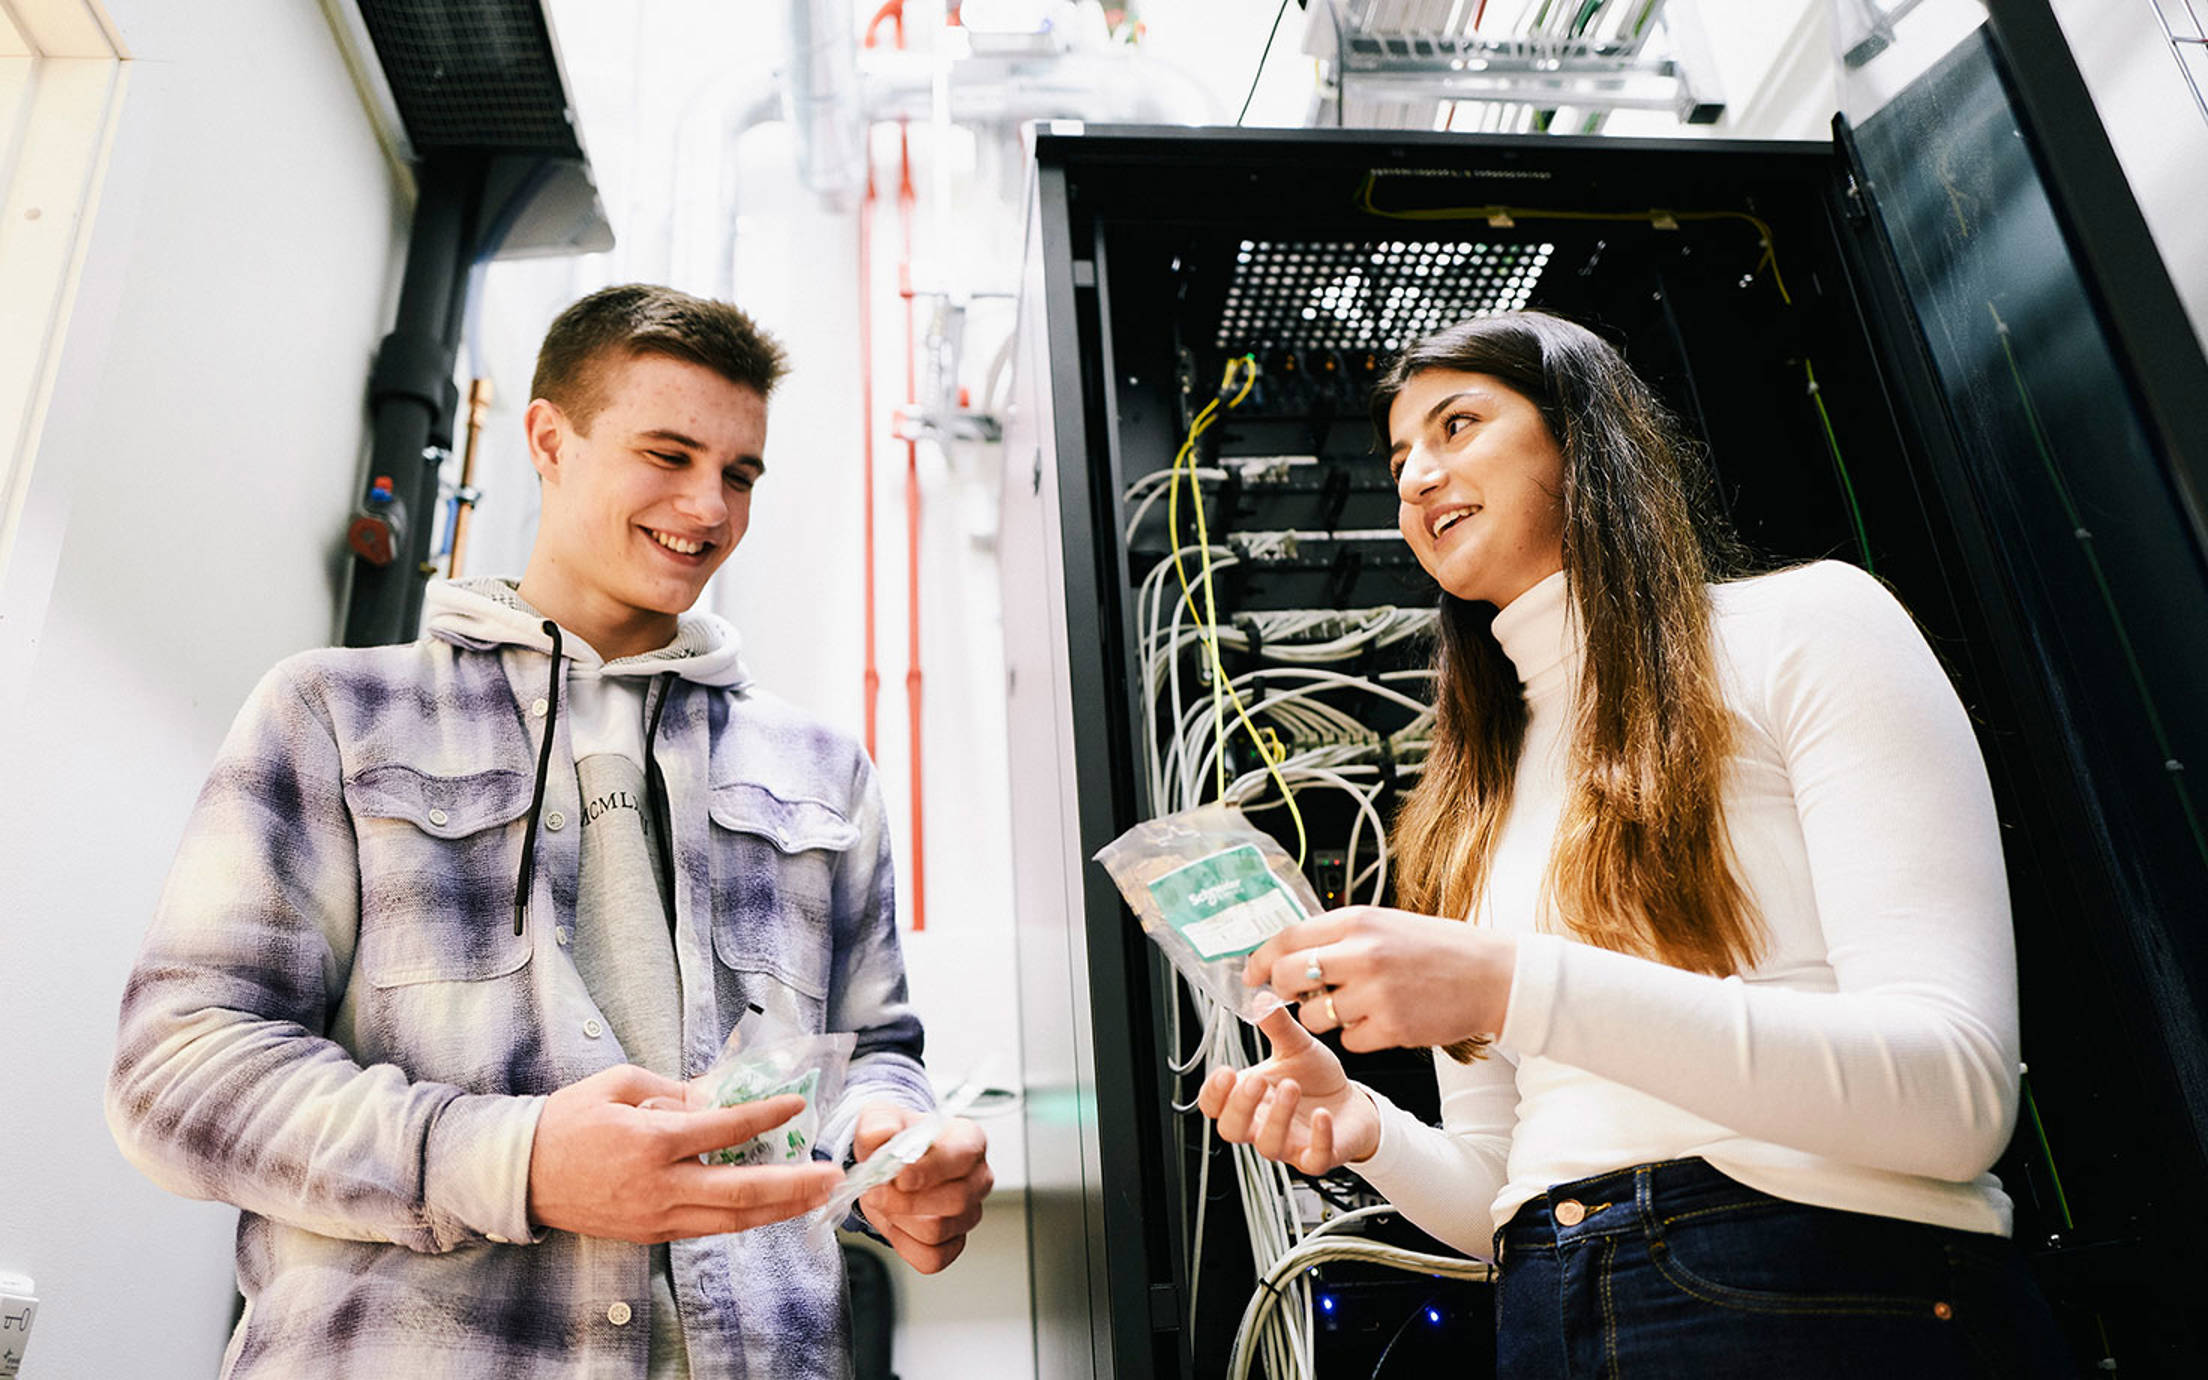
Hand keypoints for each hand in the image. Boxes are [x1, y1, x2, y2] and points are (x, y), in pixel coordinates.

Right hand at [527, 1065, 841, 1242]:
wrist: (519, 1173)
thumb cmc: (568, 1120)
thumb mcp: (619, 1085)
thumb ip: (674, 1091)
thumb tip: (719, 1096)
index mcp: (652, 1141)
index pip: (725, 1129)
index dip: (766, 1115)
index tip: (797, 1104)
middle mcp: (660, 1185)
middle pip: (741, 1191)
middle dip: (793, 1184)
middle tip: (830, 1174)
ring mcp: (655, 1216)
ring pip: (730, 1221)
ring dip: (778, 1209)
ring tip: (815, 1196)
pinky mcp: (649, 1234)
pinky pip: (706, 1228)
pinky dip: (742, 1219)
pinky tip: (769, 1207)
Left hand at [852, 1102, 993, 1272]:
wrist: (888, 1169)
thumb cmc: (895, 1141)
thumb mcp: (880, 1120)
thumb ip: (878, 1124)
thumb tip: (881, 1135)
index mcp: (968, 1140)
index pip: (963, 1157)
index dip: (929, 1170)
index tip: (898, 1176)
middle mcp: (978, 1177)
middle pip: (954, 1201)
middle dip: (905, 1200)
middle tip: (877, 1190)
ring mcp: (969, 1213)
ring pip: (937, 1231)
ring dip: (899, 1219)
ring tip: (886, 1201)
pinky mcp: (955, 1242)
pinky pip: (931, 1257)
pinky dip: (904, 1244)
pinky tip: (896, 1223)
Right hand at [1197, 1005, 1380, 1172]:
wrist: (1353, 1103)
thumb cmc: (1316, 1079)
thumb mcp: (1296, 1046)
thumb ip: (1277, 1026)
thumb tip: (1261, 999)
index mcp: (1250, 1098)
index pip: (1213, 1105)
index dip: (1214, 1093)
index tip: (1226, 1072)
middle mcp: (1262, 1124)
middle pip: (1231, 1130)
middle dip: (1240, 1106)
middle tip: (1258, 1080)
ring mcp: (1288, 1144)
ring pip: (1268, 1145)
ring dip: (1277, 1118)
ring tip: (1293, 1087)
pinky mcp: (1317, 1156)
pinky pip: (1311, 1158)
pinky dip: (1316, 1138)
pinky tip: (1322, 1115)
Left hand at [1244, 906, 1516, 1051]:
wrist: (1491, 975)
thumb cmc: (1439, 949)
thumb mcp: (1384, 924)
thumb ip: (1339, 936)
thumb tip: (1290, 952)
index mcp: (1357, 921)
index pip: (1287, 938)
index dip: (1260, 959)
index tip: (1251, 974)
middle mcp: (1361, 953)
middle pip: (1290, 977)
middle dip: (1285, 991)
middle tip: (1297, 995)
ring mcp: (1375, 992)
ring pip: (1316, 1016)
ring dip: (1326, 1017)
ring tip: (1356, 1006)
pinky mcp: (1390, 1026)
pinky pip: (1350, 1040)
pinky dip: (1360, 1037)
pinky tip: (1382, 1020)